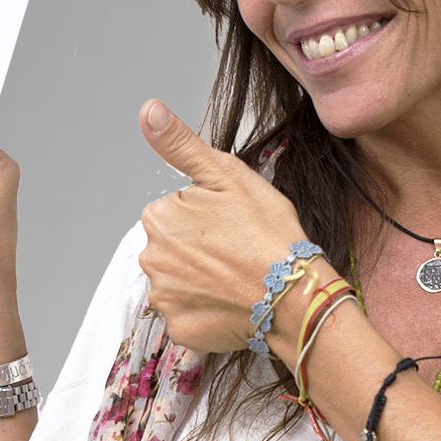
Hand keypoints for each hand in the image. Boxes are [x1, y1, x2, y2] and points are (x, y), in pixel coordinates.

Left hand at [138, 99, 308, 352]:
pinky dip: (207, 312)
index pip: (176, 214)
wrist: (293, 292)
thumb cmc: (267, 232)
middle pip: (173, 249)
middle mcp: (152, 259)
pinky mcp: (180, 330)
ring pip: (180, 284)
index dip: (206, 218)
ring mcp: (165, 298)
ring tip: (237, 278)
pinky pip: (188, 317)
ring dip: (202, 282)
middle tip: (237, 252)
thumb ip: (181, 144)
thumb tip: (147, 110)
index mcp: (159, 218)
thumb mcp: (227, 175)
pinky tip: (231, 303)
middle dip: (199, 250)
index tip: (232, 225)